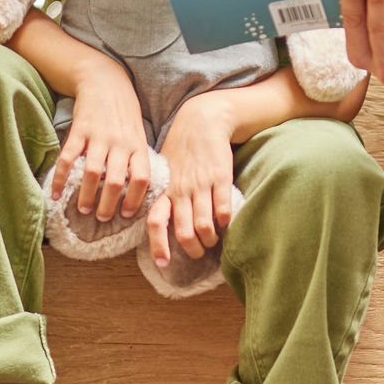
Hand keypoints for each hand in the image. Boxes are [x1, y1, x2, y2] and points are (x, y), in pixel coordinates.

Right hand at [51, 50, 150, 221]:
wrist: (105, 80)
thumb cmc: (124, 111)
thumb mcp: (138, 132)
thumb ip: (137, 157)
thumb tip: (139, 188)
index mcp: (137, 145)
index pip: (142, 177)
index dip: (136, 198)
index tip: (127, 214)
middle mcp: (120, 142)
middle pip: (116, 180)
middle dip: (108, 204)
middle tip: (103, 218)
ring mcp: (99, 136)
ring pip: (93, 172)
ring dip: (86, 194)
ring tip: (83, 209)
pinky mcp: (79, 130)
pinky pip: (69, 158)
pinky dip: (60, 178)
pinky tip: (54, 193)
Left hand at [146, 93, 238, 268]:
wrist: (203, 120)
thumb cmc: (183, 148)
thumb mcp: (166, 170)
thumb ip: (163, 194)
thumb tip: (160, 220)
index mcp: (165, 190)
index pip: (156, 222)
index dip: (159, 245)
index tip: (164, 263)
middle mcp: (180, 190)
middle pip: (184, 232)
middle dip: (193, 249)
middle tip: (199, 252)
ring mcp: (200, 185)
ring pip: (204, 226)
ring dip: (210, 239)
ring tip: (214, 239)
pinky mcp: (221, 178)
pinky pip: (223, 209)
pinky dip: (225, 222)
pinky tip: (227, 222)